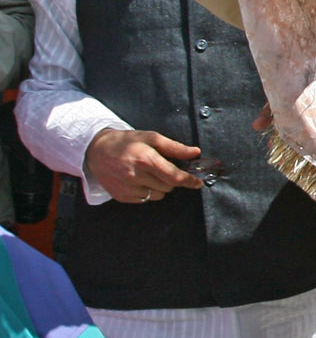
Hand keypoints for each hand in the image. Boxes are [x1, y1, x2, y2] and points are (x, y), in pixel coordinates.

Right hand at [84, 128, 203, 203]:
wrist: (95, 150)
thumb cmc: (126, 142)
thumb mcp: (151, 138)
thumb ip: (175, 147)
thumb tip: (195, 153)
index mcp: (146, 160)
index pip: (175, 177)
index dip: (189, 181)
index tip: (197, 182)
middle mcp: (136, 176)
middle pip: (169, 187)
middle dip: (172, 180)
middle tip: (164, 169)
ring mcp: (127, 188)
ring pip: (158, 195)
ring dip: (160, 186)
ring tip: (148, 173)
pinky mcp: (121, 197)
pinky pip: (144, 199)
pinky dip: (147, 191)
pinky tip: (138, 180)